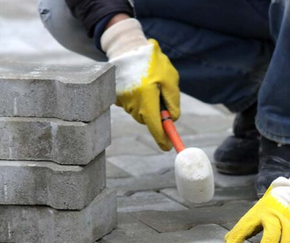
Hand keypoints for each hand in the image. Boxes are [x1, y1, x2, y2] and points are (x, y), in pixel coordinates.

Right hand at [101, 18, 179, 150]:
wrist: (126, 48)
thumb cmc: (152, 61)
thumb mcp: (170, 78)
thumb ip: (173, 100)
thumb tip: (173, 119)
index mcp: (147, 99)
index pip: (155, 126)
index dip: (162, 138)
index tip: (168, 147)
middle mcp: (132, 103)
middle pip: (148, 120)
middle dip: (156, 114)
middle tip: (160, 96)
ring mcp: (122, 101)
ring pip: (140, 113)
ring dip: (147, 104)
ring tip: (148, 84)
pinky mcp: (116, 98)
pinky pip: (132, 105)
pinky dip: (138, 99)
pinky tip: (138, 84)